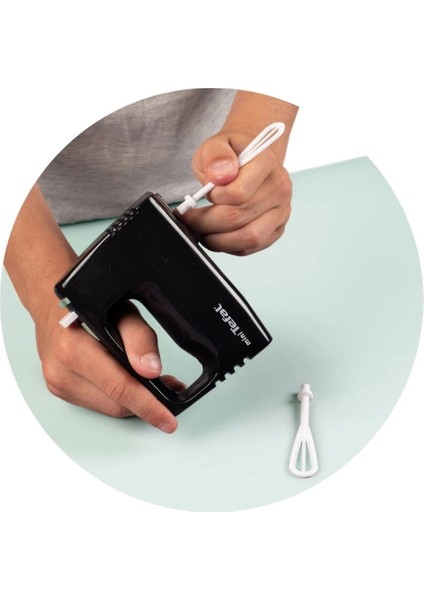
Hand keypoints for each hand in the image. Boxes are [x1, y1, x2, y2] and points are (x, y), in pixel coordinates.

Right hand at [36, 299, 181, 431]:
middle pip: (116, 404)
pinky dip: (117, 397)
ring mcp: (58, 384)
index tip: (168, 419)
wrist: (50, 303)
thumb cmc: (87, 304)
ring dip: (133, 402)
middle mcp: (61, 371)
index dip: (148, 406)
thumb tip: (151, 371)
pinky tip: (130, 382)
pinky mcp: (60, 390)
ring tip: (152, 383)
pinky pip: (98, 403)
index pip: (119, 388)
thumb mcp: (121, 311)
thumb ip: (139, 339)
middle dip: (147, 402)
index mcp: (73, 349)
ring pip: (108, 408)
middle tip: (170, 388)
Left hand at [181, 129, 291, 255]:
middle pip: (238, 218)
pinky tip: (218, 235)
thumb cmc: (231, 154)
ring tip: (202, 232)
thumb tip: (219, 176)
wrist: (252, 158)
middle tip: (190, 220)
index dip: (212, 199)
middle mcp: (279, 188)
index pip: (237, 193)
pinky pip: (252, 247)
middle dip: (206, 224)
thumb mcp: (215, 144)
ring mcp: (281, 211)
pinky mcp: (277, 228)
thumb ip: (215, 154)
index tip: (202, 194)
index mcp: (266, 163)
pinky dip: (230, 247)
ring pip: (248, 238)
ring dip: (218, 241)